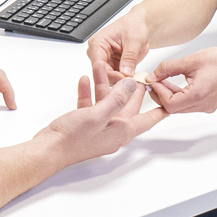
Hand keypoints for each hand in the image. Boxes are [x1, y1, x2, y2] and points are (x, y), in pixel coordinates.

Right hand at [36, 77, 166, 164]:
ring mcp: (98, 127)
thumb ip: (116, 99)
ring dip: (103, 84)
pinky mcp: (84, 124)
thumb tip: (131, 86)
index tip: (169, 100)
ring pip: (105, 101)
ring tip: (101, 67)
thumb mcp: (98, 115)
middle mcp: (112, 130)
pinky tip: (85, 80)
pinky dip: (88, 92)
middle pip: (126, 106)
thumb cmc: (72, 139)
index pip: (147, 119)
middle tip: (137, 74)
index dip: (159, 109)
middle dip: (129, 88)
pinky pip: (90, 105)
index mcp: (121, 131)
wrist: (48, 150)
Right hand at [86, 9, 150, 98]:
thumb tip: (126, 72)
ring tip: (133, 81)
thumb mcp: (134, 40)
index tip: (123, 79)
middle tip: (130, 83)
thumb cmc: (134, 26)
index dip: (110, 74)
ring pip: (108, 78)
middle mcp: (97, 53)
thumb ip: (129, 57)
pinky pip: (115, 77)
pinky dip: (123, 80)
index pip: (99, 64)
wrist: (140, 25)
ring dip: (120, 81)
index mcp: (97, 43)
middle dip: (116, 79)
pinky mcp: (111, 66)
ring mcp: (104, 60)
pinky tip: (132, 80)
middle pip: (102, 73)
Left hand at [148, 44, 216, 114]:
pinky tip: (172, 84)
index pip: (170, 104)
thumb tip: (152, 76)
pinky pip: (187, 105)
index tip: (152, 80)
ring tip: (162, 80)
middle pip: (173, 108)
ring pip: (179, 107)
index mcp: (199, 95)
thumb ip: (167, 68)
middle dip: (161, 95)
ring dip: (168, 96)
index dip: (158, 92)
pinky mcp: (207, 105)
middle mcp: (203, 105)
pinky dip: (178, 96)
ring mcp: (206, 107)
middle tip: (153, 80)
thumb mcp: (189, 61)